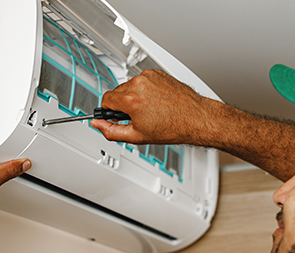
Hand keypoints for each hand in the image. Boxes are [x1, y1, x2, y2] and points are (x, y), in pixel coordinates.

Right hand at [91, 69, 220, 144]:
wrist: (196, 118)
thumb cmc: (173, 127)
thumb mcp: (137, 136)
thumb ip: (112, 131)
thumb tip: (98, 126)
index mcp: (131, 99)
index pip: (106, 99)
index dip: (108, 111)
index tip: (114, 117)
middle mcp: (139, 84)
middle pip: (117, 92)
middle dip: (122, 105)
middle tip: (136, 118)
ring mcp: (149, 77)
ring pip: (130, 86)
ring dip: (134, 97)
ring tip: (150, 110)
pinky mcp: (158, 73)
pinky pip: (143, 81)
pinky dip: (146, 90)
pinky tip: (156, 102)